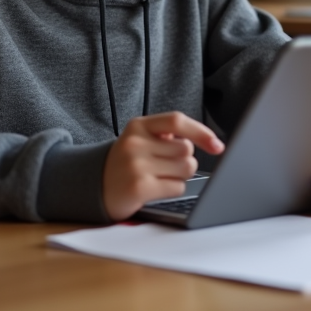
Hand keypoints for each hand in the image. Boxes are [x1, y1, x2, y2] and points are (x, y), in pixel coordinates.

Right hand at [102, 111, 224, 221]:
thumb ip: (167, 134)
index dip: (201, 132)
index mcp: (138, 126)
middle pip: (186, 149)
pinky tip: (156, 189)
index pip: (177, 121)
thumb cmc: (126, 162)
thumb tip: (210, 141)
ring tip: (160, 176)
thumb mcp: (139, 139)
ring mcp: (137, 165)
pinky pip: (177, 187)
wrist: (93, 186)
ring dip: (180, 175)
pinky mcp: (140, 187)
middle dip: (185, 160)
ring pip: (186, 168)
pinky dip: (173, 189)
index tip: (217, 145)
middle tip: (166, 165)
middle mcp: (136, 142)